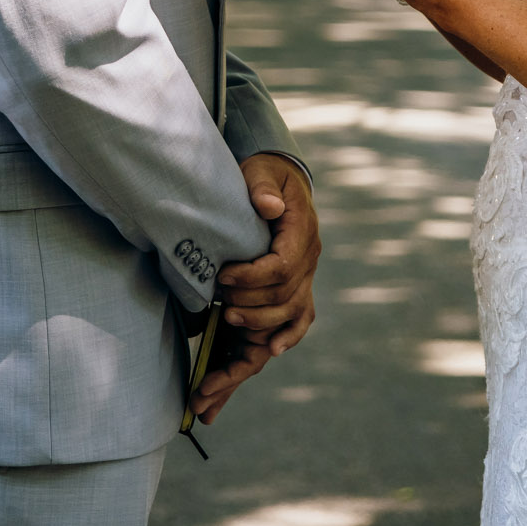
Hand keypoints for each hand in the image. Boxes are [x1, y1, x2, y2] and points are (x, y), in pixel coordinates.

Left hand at [190, 154, 319, 423]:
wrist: (279, 181)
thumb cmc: (265, 175)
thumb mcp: (261, 171)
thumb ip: (262, 186)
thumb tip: (268, 205)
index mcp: (302, 232)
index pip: (284, 266)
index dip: (253, 277)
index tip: (222, 276)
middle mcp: (308, 260)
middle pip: (287, 297)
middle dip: (250, 307)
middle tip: (218, 304)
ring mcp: (304, 277)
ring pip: (289, 316)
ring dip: (258, 328)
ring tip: (225, 324)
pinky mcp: (295, 289)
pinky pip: (299, 320)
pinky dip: (286, 338)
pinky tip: (268, 354)